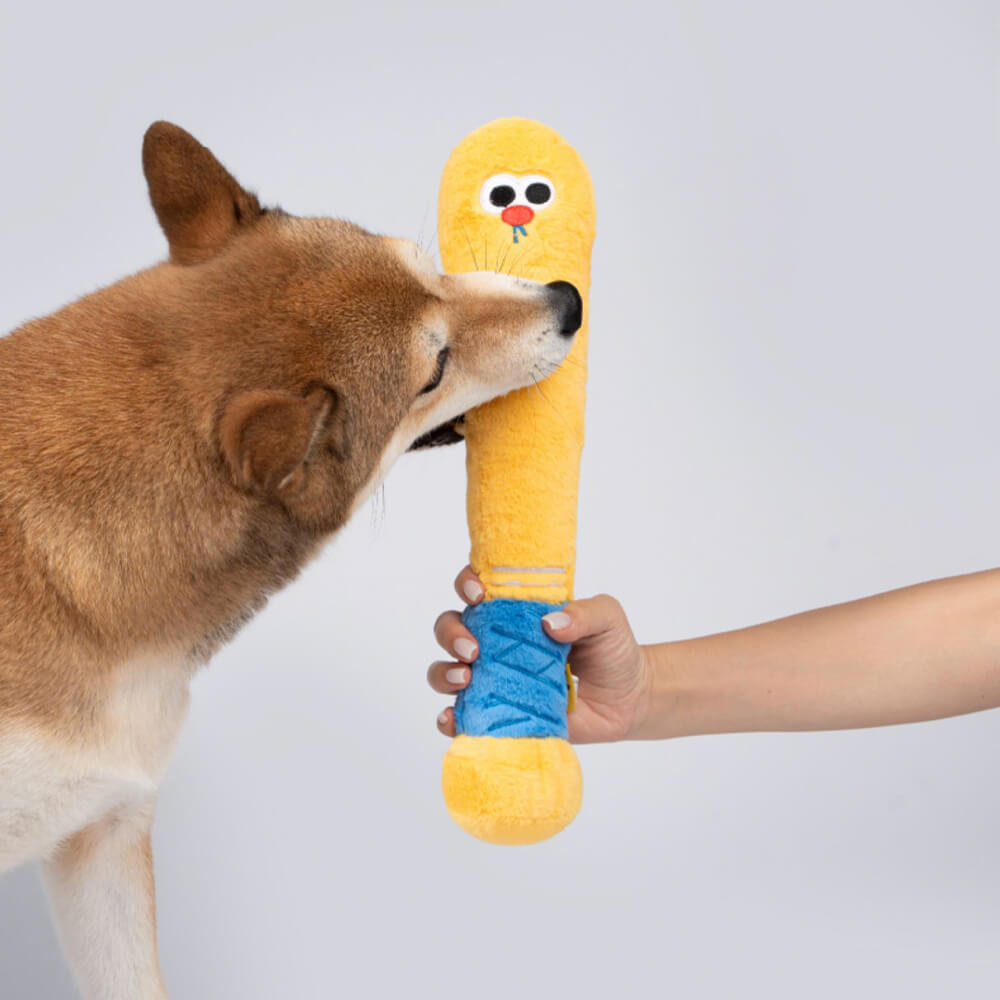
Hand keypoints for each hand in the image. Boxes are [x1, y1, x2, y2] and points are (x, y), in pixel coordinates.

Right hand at [428, 567, 652, 742]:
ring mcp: (494, 679)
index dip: (467, 584)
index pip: (477, 588)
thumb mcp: (607, 619)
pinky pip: (461, 716)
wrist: (628, 700)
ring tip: (467, 678)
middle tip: (472, 649)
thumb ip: (586, 613)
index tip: (479, 594)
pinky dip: (449, 717)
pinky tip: (454, 717)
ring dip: (444, 673)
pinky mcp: (499, 714)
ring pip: (445, 670)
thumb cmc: (613, 650)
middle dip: (451, 633)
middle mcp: (496, 641)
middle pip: (450, 627)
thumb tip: (549, 623)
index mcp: (516, 611)